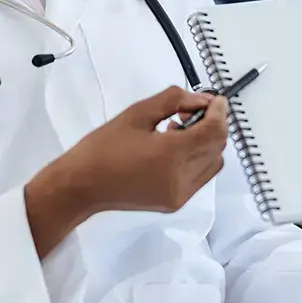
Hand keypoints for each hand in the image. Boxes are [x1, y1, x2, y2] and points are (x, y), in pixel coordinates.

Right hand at [58, 87, 228, 213]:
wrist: (82, 185)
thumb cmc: (103, 148)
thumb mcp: (137, 113)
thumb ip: (174, 100)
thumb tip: (202, 100)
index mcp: (171, 154)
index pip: (214, 131)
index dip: (219, 112)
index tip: (215, 100)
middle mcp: (181, 177)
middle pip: (217, 147)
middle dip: (213, 125)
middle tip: (193, 110)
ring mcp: (180, 193)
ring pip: (213, 163)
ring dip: (207, 143)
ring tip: (180, 129)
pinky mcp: (175, 202)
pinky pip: (200, 176)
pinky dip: (197, 159)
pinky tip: (174, 148)